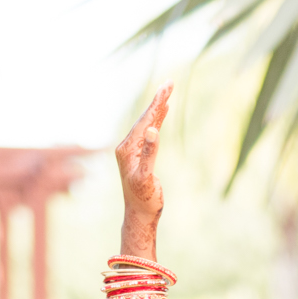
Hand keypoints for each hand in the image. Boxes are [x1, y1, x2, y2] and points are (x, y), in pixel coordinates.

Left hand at [115, 83, 171, 253]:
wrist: (139, 215)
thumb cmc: (144, 200)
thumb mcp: (146, 178)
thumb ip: (149, 154)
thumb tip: (153, 131)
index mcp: (127, 149)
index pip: (145, 122)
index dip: (157, 104)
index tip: (167, 88)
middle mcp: (127, 146)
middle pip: (145, 119)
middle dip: (158, 101)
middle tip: (170, 83)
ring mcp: (132, 150)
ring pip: (147, 124)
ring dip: (158, 108)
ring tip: (167, 92)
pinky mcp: (139, 155)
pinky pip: (148, 133)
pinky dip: (157, 121)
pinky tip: (163, 113)